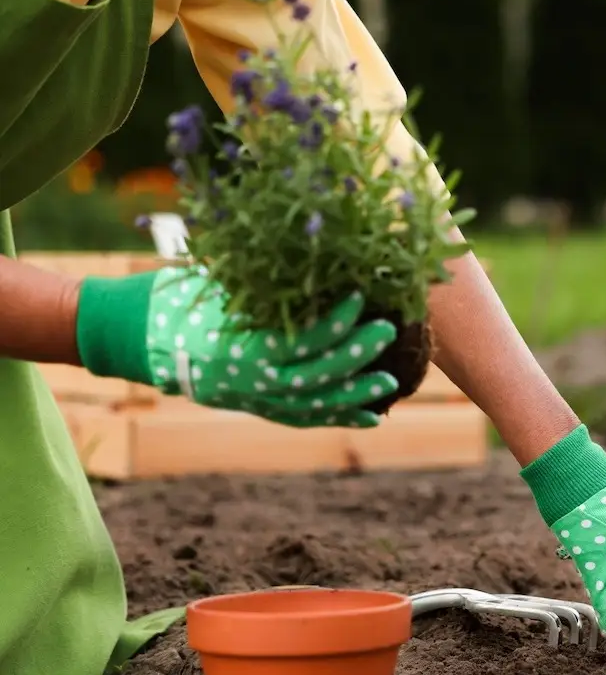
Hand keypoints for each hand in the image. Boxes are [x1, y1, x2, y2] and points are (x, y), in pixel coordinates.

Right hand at [77, 266, 397, 427]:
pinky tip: (373, 416)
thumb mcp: (221, 285)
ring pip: (315, 404)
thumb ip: (264, 284)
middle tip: (387, 331)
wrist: (146, 339)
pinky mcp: (261, 408)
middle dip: (354, 354)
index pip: (298, 338)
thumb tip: (317, 255)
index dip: (332, 321)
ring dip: (355, 394)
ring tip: (389, 383)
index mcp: (241, 347)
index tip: (360, 298)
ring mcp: (257, 400)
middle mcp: (251, 381)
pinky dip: (340, 418)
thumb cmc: (186, 300)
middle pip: (315, 373)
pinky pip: (307, 419)